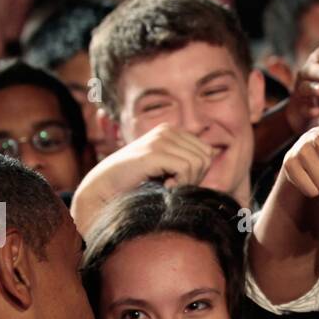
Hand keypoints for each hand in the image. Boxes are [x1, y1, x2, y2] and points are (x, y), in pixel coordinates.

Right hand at [71, 123, 213, 228]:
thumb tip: (214, 153)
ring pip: (199, 163)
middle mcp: (167, 130)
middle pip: (206, 157)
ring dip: (187, 182)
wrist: (105, 187)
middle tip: (174, 185)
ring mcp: (160, 139)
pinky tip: (163, 187)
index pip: (206, 151)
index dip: (198, 173)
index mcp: (171, 131)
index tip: (178, 181)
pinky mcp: (154, 152)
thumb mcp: (165, 167)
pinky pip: (186, 169)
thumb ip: (186, 160)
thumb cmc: (137, 182)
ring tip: (167, 185)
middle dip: (195, 177)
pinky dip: (179, 184)